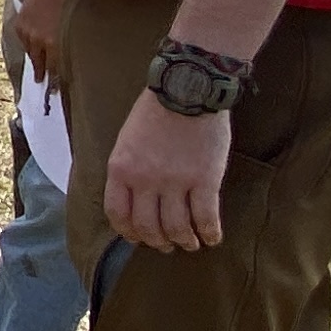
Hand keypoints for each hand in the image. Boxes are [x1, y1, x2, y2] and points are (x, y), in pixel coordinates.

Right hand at [13, 0, 65, 82]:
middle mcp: (39, 42)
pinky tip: (33, 44)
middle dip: (43, 74)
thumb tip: (67, 63)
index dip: (55, 80)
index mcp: (55, 43)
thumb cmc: (66, 5)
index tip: (55, 90)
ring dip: (36, 59)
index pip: (55, 69)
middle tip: (43, 83)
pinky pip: (24, 42)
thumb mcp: (72, 28)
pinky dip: (29, 44)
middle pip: (41, 64)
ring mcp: (28, 34)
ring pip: (31, 54)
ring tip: (38, 66)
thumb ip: (69, 47)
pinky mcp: (19, 27)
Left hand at [104, 90, 230, 252]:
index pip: (118, 214)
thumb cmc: (157, 109)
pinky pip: (206, 218)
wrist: (188, 86)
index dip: (128, 232)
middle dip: (157, 241)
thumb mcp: (127, 138)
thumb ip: (128, 168)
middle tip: (167, 244)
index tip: (137, 237)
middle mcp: (144, 181)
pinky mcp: (205, 180)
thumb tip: (133, 196)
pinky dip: (209, 233)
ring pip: (176, 228)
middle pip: (148, 227)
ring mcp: (175, 182)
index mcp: (121, 169)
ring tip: (190, 243)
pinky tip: (212, 238)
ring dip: (184, 241)